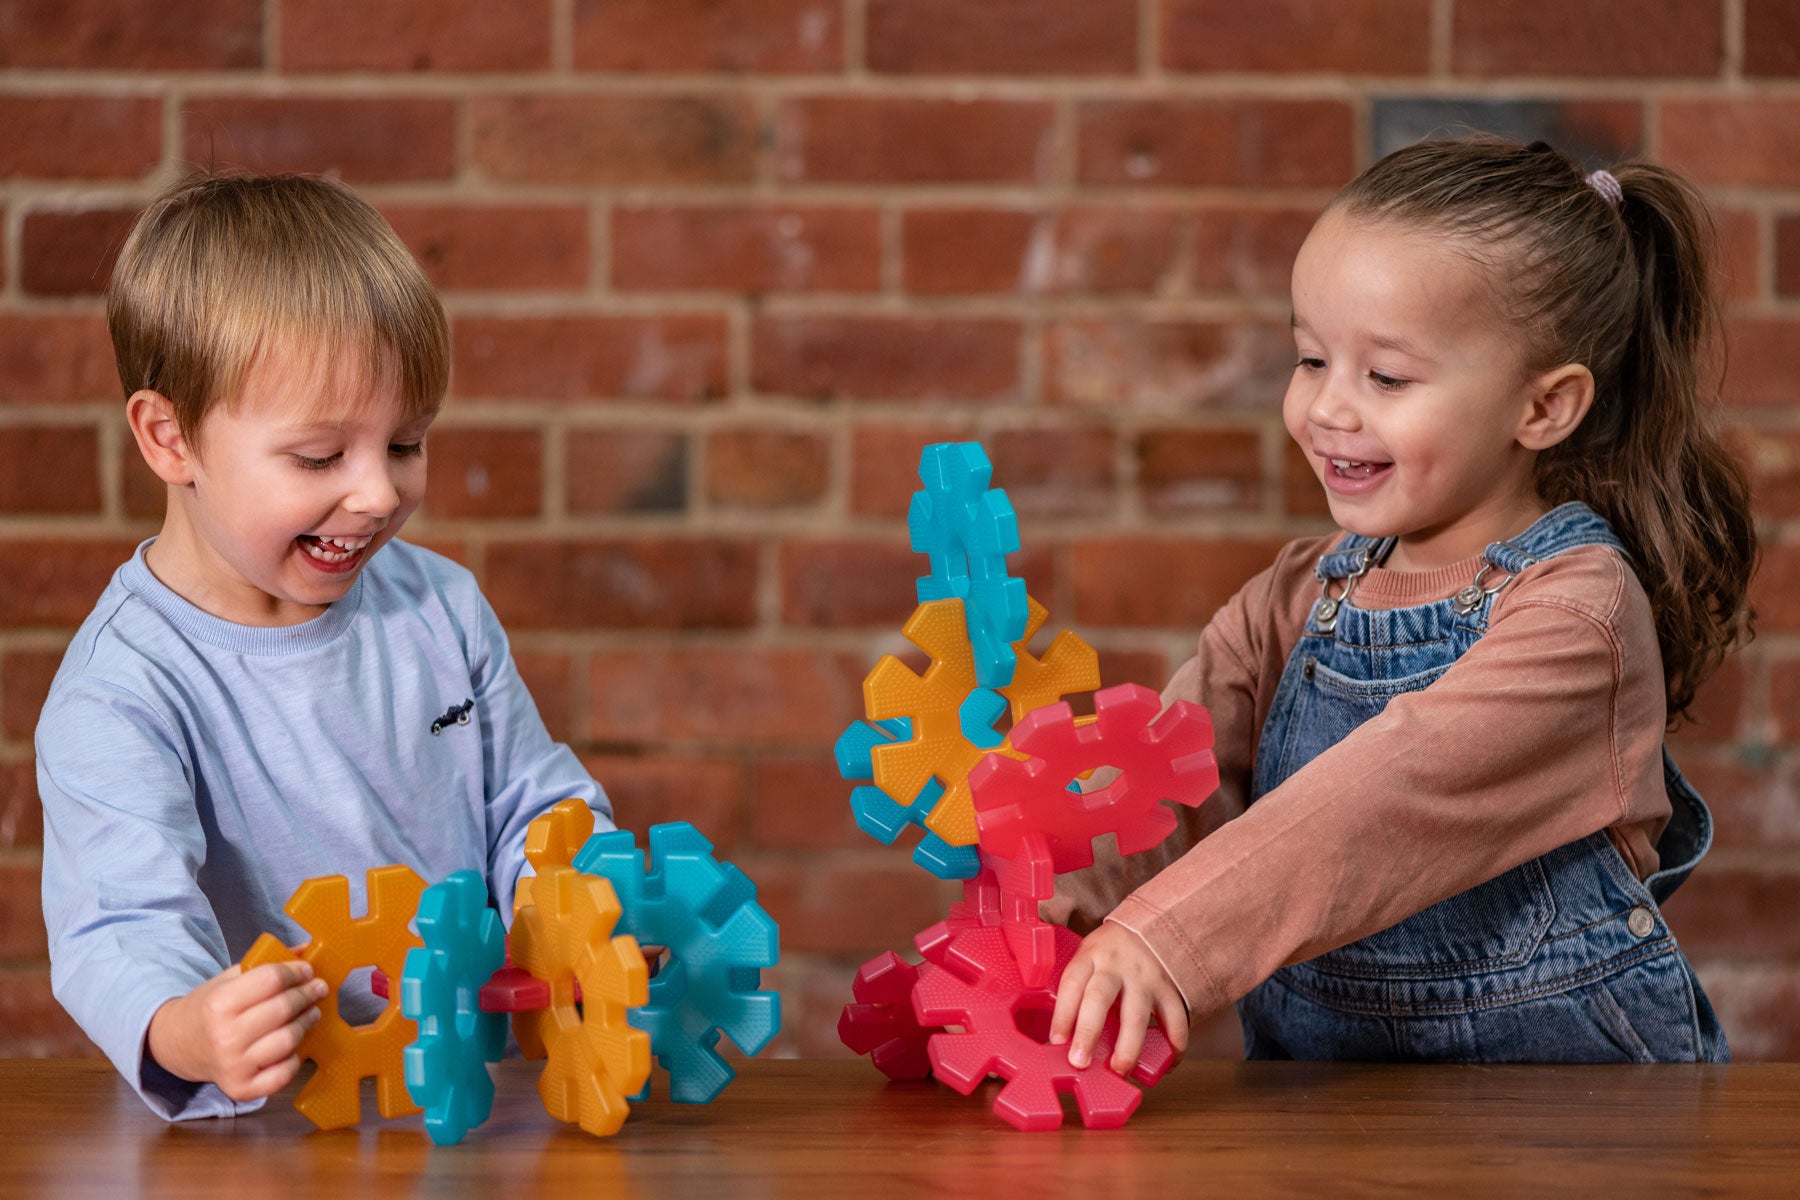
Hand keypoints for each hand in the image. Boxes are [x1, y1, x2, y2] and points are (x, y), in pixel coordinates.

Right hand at [146, 960, 326, 1101]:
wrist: (177, 1045)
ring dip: (306, 1022)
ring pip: (288, 1040)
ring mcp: (233, 1066)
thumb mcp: (228, 980)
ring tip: (312, 1012)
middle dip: (307, 994)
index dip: (295, 972)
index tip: (307, 970)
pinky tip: (293, 1046)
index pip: (272, 980)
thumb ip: (265, 965)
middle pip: (283, 1009)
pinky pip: (283, 1074)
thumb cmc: (209, 1009)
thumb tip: (307, 950)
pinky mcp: (241, 1089)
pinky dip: (295, 1059)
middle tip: (317, 988)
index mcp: (219, 1004)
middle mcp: (225, 1037)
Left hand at [1048, 922, 1188, 1073]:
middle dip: (1088, 1033)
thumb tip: (1062, 1038)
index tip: (1057, 1040)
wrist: (1152, 928)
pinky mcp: (1170, 989)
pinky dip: (1174, 1045)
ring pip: (1136, 1015)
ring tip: (1120, 1071)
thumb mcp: (1088, 956)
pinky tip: (1167, 1064)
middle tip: (1080, 1061)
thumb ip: (1078, 988)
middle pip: (1099, 998)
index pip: (1072, 983)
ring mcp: (1145, 978)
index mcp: (1090, 956)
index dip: (1062, 1013)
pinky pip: (1175, 1020)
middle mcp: (1116, 966)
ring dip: (1128, 1047)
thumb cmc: (1110, 952)